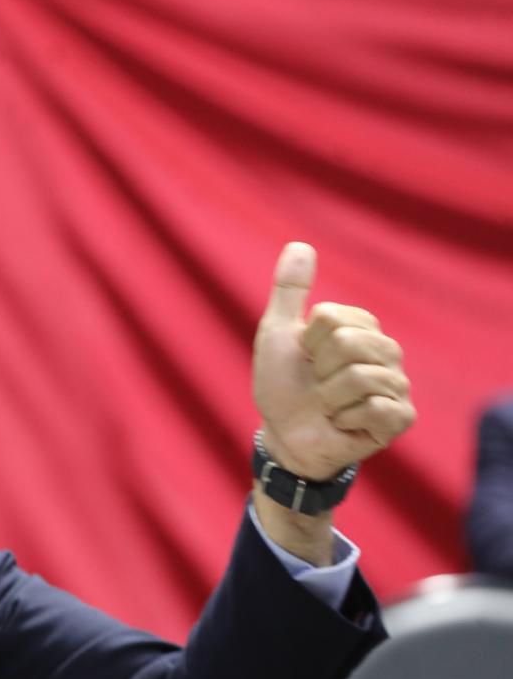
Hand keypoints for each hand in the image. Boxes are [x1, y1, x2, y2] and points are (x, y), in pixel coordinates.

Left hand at [253, 242, 414, 480]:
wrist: (284, 434)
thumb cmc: (282, 383)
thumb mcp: (277, 333)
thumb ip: (289, 290)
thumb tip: (299, 244)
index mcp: (362, 326)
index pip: (330, 317)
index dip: (306, 341)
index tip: (305, 357)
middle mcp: (387, 351)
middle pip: (347, 342)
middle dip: (318, 369)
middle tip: (317, 383)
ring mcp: (397, 384)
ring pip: (360, 376)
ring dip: (329, 397)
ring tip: (329, 404)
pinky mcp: (401, 417)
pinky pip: (376, 407)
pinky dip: (345, 418)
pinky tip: (344, 423)